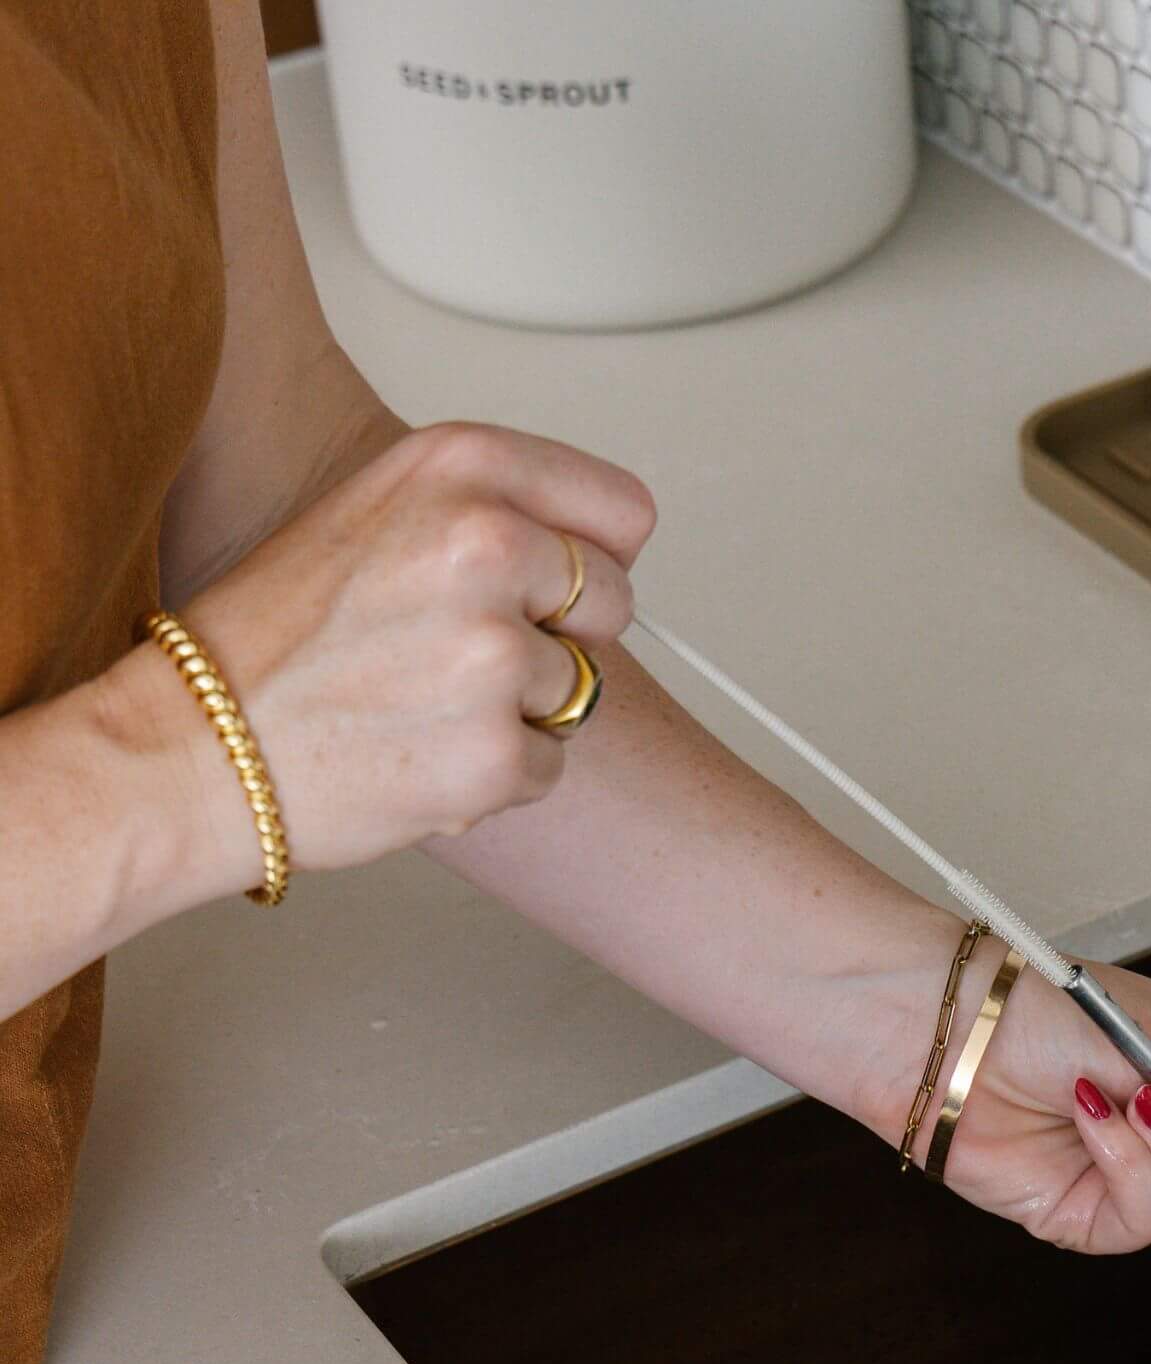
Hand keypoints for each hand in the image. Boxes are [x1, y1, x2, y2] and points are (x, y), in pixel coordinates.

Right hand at [108, 422, 656, 896]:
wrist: (190, 748)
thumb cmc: (273, 638)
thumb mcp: (378, 511)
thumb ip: (490, 511)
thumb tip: (595, 549)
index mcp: (461, 467)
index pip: (625, 512)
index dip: (591, 558)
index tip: (549, 584)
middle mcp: (486, 544)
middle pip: (615, 603)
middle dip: (559, 636)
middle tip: (459, 652)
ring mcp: (494, 652)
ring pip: (581, 691)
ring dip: (517, 710)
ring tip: (420, 702)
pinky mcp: (496, 750)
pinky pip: (551, 764)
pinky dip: (498, 774)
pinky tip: (419, 752)